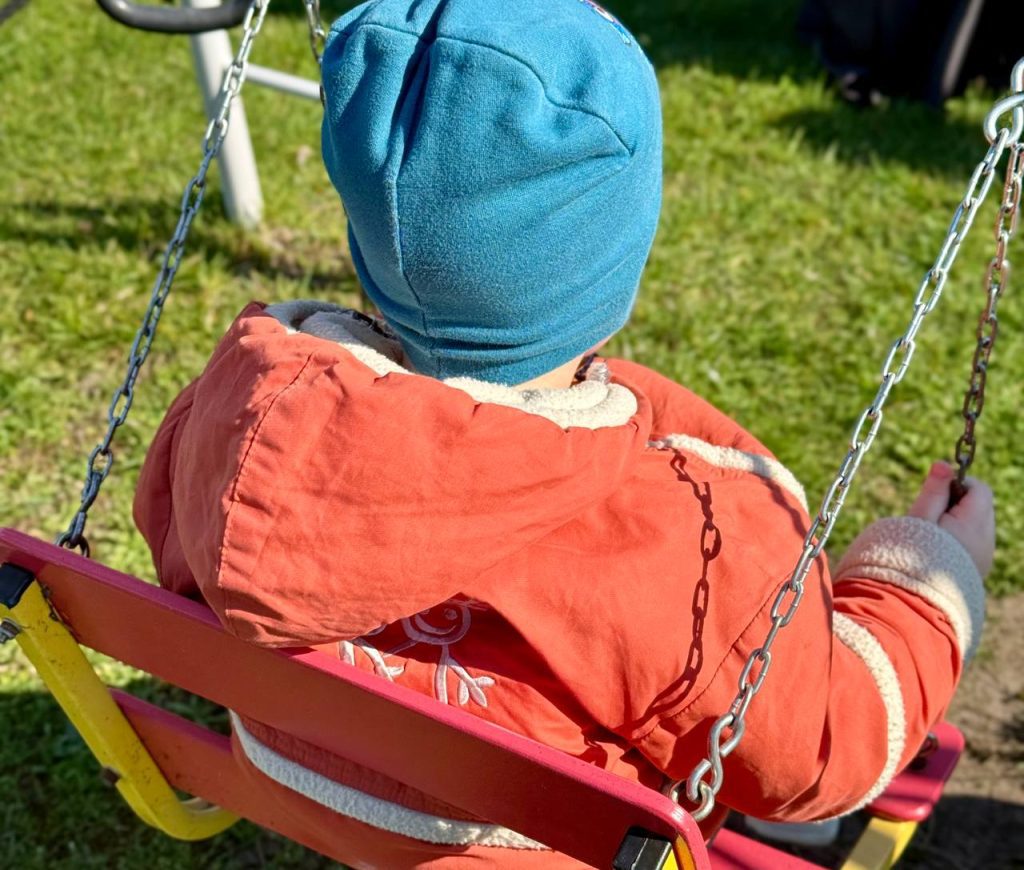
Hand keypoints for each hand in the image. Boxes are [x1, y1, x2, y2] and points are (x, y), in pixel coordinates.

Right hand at [908, 461, 994, 577]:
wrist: (914, 597)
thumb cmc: (911, 554)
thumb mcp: (919, 517)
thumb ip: (934, 490)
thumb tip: (943, 464)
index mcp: (975, 523)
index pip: (978, 488)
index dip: (957, 482)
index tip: (934, 490)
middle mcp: (986, 539)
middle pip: (979, 506)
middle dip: (954, 503)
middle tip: (927, 514)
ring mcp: (984, 556)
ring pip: (976, 525)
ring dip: (956, 522)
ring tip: (930, 534)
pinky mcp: (976, 569)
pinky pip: (973, 543)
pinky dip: (958, 539)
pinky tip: (937, 549)